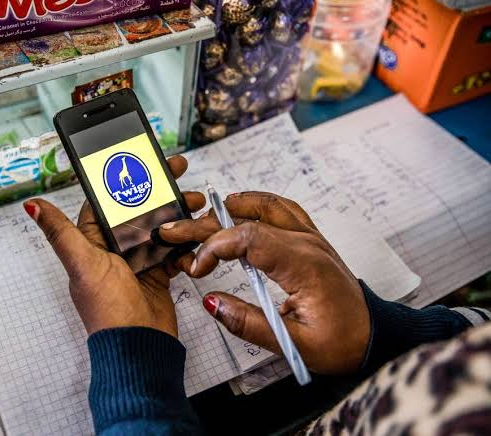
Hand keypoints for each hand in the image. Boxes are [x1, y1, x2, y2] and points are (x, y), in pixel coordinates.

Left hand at [23, 155, 204, 338]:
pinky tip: (193, 239)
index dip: (125, 177)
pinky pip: (173, 250)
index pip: (108, 200)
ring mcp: (137, 261)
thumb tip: (31, 206)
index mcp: (94, 242)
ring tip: (194, 205)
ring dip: (177, 215)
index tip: (145, 160)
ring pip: (159, 227)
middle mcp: (114, 249)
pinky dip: (185, 244)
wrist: (139, 347)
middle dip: (159, 192)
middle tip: (179, 175)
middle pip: (138, 210)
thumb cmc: (107, 310)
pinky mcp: (157, 273)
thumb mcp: (84, 264)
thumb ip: (61, 233)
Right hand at [159, 192, 369, 373]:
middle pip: (249, 218)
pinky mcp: (309, 239)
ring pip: (265, 205)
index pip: (250, 237)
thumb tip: (211, 301)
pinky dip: (254, 204)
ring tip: (200, 216)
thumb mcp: (294, 344)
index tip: (197, 268)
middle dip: (206, 225)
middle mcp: (307, 242)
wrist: (373, 335)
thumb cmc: (341, 341)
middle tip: (175, 231)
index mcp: (304, 264)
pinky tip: (238, 208)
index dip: (215, 247)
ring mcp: (310, 236)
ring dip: (230, 208)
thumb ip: (249, 323)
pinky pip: (280, 208)